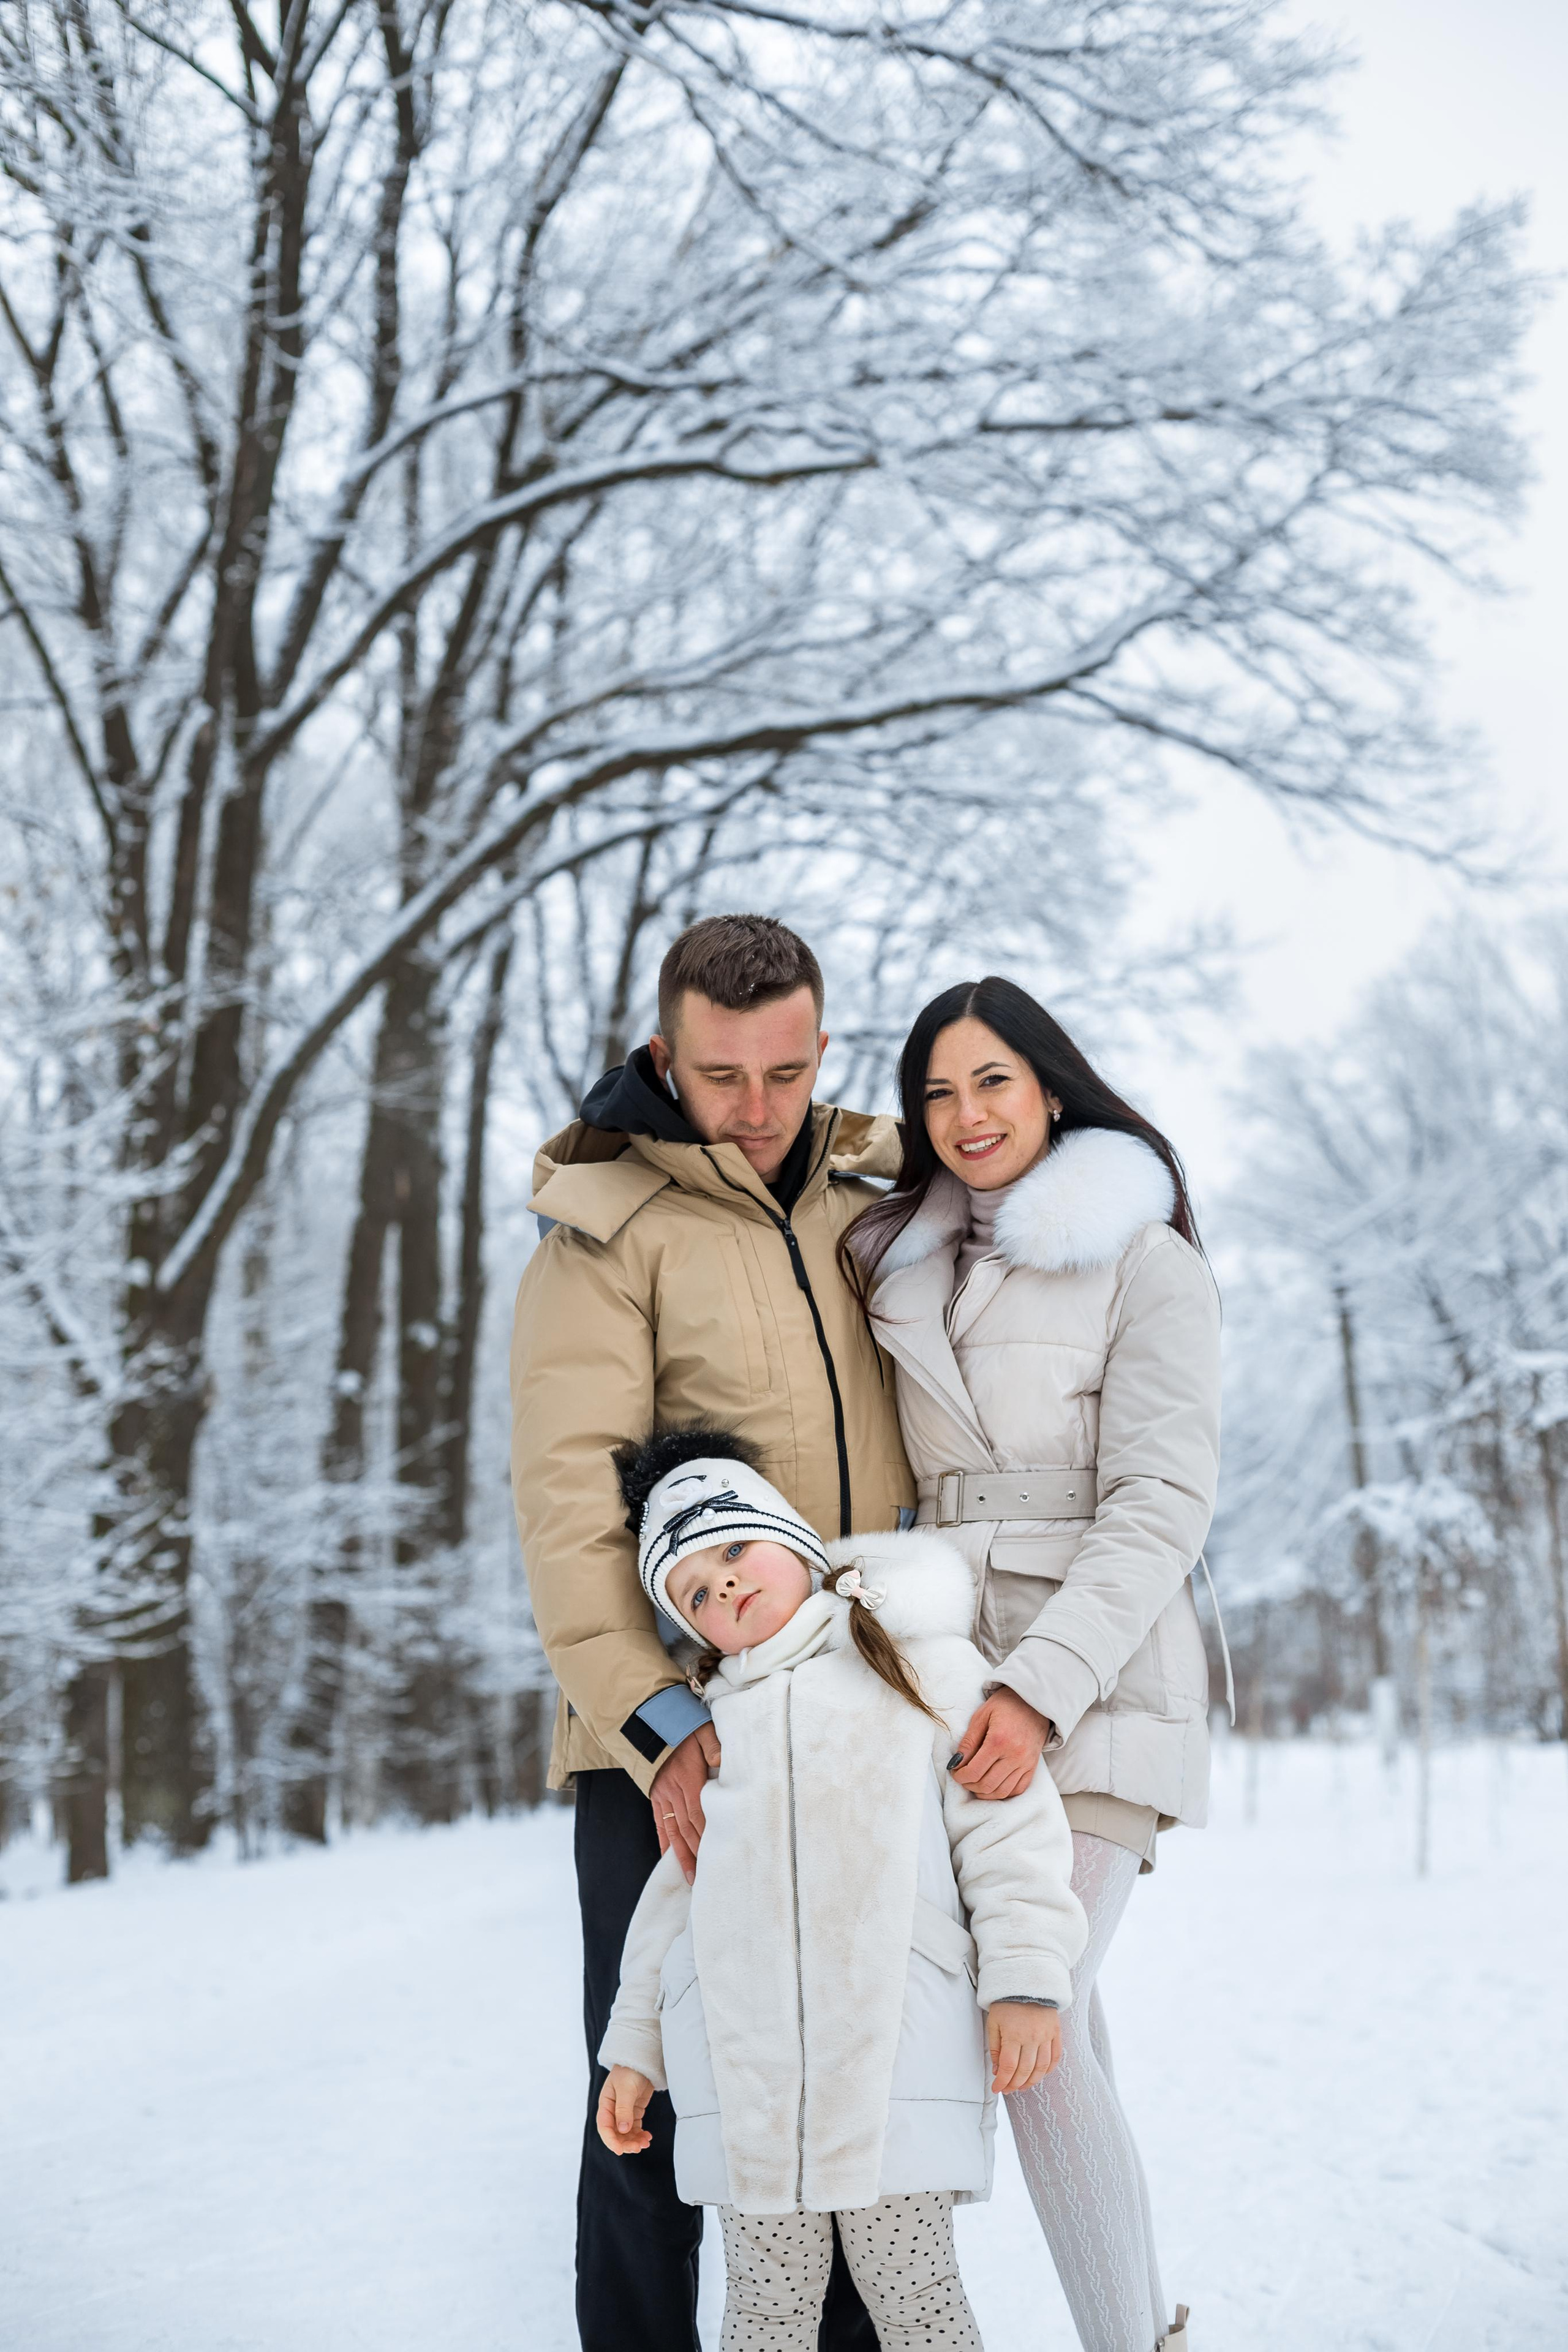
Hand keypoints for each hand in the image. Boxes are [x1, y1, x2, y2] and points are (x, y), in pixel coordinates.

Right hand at [596, 2065, 655, 2153]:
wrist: (642, 2060)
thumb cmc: (629, 2070)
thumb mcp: (626, 2089)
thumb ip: (623, 2109)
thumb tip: (623, 2130)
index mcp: (605, 2104)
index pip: (605, 2127)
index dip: (611, 2141)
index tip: (621, 2150)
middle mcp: (613, 2110)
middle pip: (615, 2133)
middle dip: (626, 2143)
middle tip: (638, 2148)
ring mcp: (623, 2112)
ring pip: (626, 2133)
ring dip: (634, 2140)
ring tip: (645, 2143)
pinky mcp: (634, 2111)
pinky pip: (635, 2128)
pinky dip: (640, 2134)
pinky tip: (647, 2137)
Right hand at [649, 1722, 720, 1881]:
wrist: (651, 1722)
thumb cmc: (682, 1726)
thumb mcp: (702, 1730)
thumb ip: (713, 1746)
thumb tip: (721, 1762)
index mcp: (687, 1778)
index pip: (697, 1812)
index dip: (705, 1834)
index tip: (714, 1854)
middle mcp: (672, 1790)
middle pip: (686, 1827)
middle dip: (696, 1853)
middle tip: (704, 1876)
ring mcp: (662, 1795)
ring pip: (672, 1830)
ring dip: (682, 1854)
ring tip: (690, 1876)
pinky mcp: (655, 1796)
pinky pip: (659, 1824)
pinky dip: (665, 1843)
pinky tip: (670, 1859)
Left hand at [950, 1689, 1051, 1798]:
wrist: (1034, 1701)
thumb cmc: (1005, 1705)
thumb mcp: (981, 1716)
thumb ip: (968, 1742)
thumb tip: (955, 1763)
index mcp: (999, 1741)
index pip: (974, 1771)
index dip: (960, 1776)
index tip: (954, 1772)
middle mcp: (1015, 1755)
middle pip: (987, 1785)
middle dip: (969, 1785)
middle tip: (962, 1777)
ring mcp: (1026, 1763)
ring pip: (1002, 1792)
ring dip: (985, 1792)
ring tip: (975, 1783)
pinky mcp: (1033, 1766)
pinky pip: (1018, 1789)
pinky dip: (1003, 1793)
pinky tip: (993, 1786)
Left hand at [986, 2001, 1061, 2094]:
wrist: (1027, 1982)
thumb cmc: (1006, 2003)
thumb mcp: (993, 2023)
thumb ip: (995, 2048)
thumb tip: (998, 2071)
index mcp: (1014, 2034)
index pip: (1009, 2067)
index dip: (1002, 2082)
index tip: (996, 2089)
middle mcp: (1032, 2037)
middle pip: (1025, 2071)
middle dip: (1014, 2084)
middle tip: (1007, 2089)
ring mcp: (1046, 2036)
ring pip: (1041, 2068)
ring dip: (1031, 2081)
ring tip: (1022, 2086)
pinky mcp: (1056, 2033)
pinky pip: (1055, 2057)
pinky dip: (1048, 2070)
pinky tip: (1039, 2075)